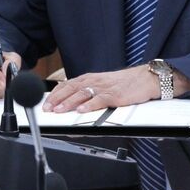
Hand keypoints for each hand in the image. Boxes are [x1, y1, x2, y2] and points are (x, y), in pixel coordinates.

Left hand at [42, 65, 157, 112]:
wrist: (145, 78)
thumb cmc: (123, 83)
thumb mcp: (101, 83)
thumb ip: (87, 89)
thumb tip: (71, 99)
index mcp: (89, 78)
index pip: (67, 85)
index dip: (54, 94)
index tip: (45, 103)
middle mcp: (94, 81)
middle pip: (71, 89)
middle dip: (57, 99)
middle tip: (47, 109)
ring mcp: (104, 88)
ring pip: (82, 94)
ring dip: (69, 103)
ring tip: (59, 111)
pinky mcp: (115, 95)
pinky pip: (100, 100)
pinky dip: (89, 105)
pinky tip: (82, 110)